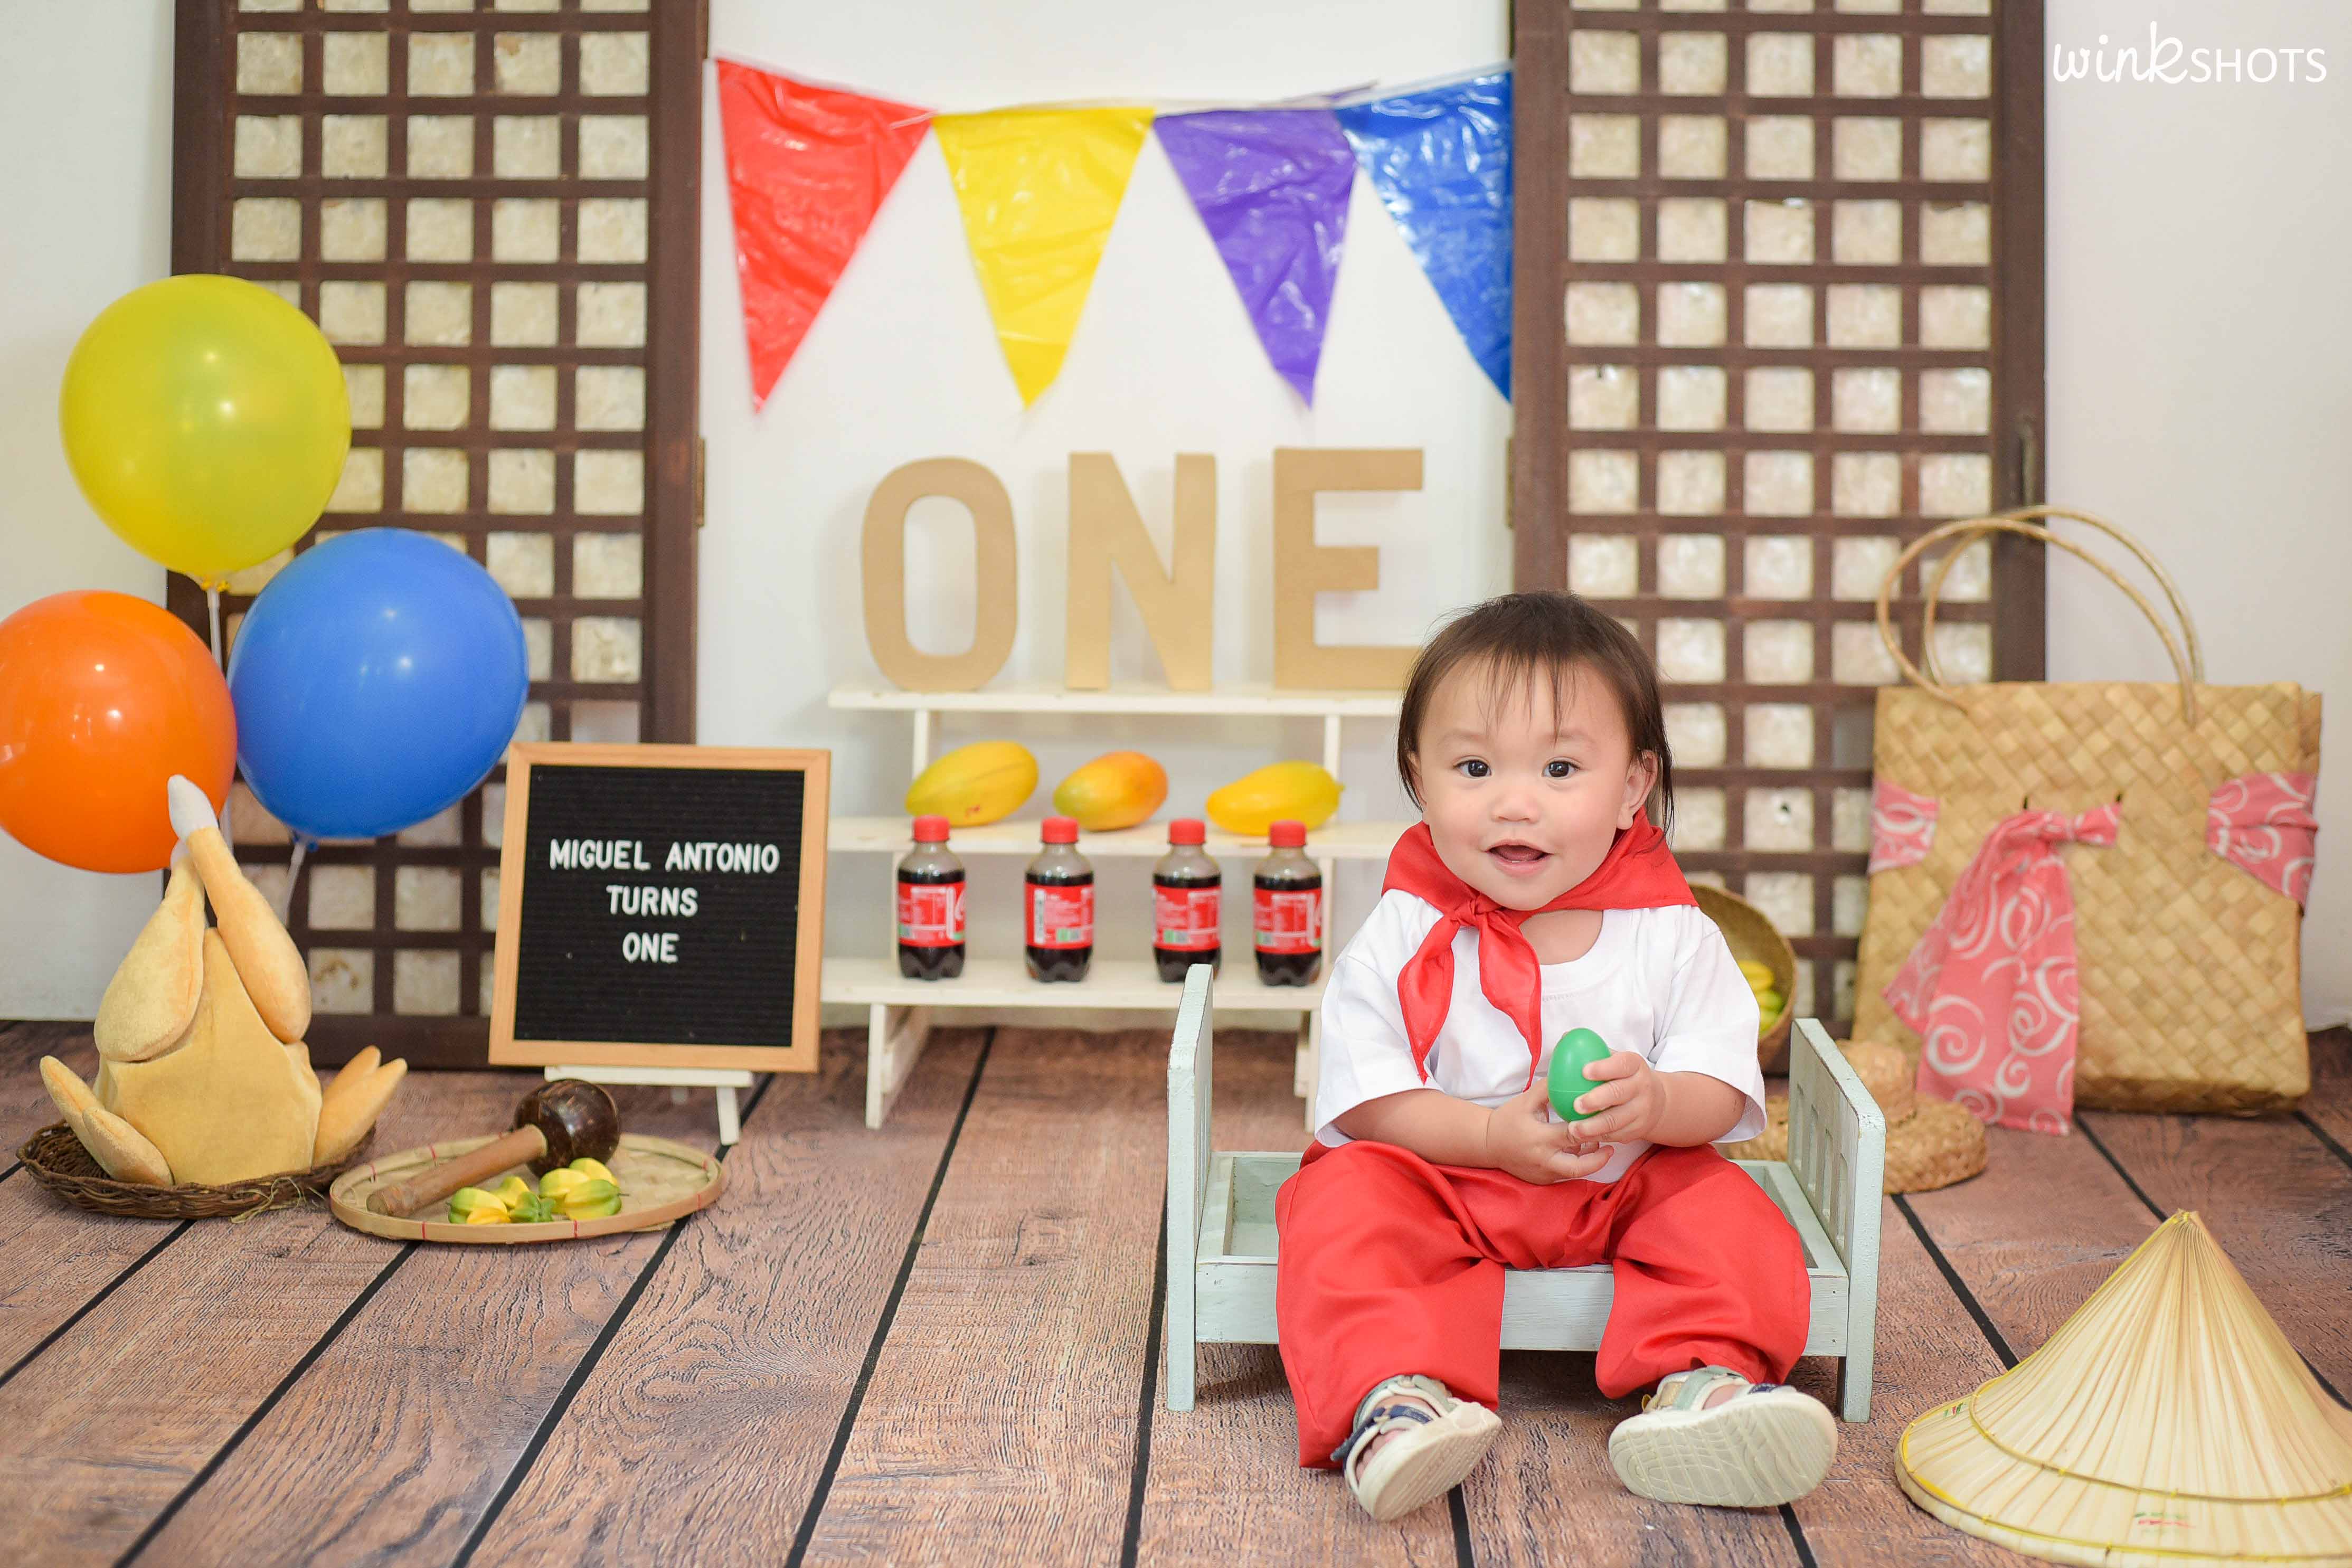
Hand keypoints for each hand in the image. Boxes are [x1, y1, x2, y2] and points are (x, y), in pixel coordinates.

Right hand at [1484, 1084, 1611, 1184]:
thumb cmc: (1508, 1119)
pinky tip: (1582, 1152)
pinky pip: (1565, 1173)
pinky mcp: (1543, 1180)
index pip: (1571, 1135)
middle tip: (1612, 1147)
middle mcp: (1543, 1160)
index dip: (1590, 1129)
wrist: (1487, 1144)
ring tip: (1601, 1149)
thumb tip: (1573, 1074)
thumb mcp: (1526, 1100)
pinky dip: (1576, 1163)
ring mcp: (1543, 1173)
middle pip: (1578, 1166)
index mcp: (1539, 1138)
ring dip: (1589, 1162)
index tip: (1603, 1122)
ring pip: (1574, 1172)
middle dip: (1598, 1159)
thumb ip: (1549, 1088)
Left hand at [1561, 1050, 1663, 1148]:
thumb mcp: (1615, 1060)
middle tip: (1576, 1105)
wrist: (1655, 1101)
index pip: (1621, 1064)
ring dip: (1593, 1126)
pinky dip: (1597, 1137)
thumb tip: (1565, 1039)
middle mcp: (1642, 1086)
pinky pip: (1615, 1135)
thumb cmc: (1623, 1076)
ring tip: (1573, 1128)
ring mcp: (1641, 1110)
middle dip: (1596, 1100)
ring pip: (1616, 1120)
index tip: (1584, 1071)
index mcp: (1634, 1065)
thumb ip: (1592, 1051)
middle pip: (1619, 1093)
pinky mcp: (1638, 1130)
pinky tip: (1581, 1136)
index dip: (1604, 1068)